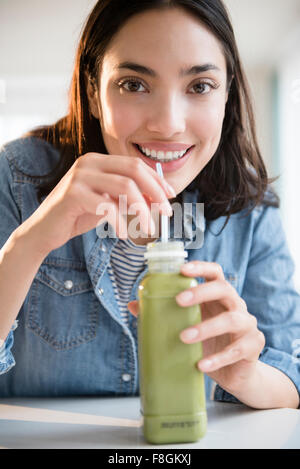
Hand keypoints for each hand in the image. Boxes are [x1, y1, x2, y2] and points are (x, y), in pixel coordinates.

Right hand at [20, 153, 174, 253]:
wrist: (44, 230)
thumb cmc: (77, 215)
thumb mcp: (107, 203)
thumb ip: (128, 198)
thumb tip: (159, 200)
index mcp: (99, 161)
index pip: (136, 164)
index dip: (157, 180)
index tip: (170, 197)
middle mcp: (89, 162)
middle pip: (134, 170)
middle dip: (155, 192)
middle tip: (166, 213)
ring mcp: (80, 176)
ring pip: (125, 187)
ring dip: (142, 210)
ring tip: (148, 229)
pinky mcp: (72, 194)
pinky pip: (107, 207)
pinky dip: (120, 222)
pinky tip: (124, 234)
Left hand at [128, 260, 264, 396]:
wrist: (236, 374)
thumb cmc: (210, 344)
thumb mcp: (187, 326)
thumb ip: (164, 314)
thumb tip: (132, 304)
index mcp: (219, 296)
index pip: (215, 273)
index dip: (200, 268)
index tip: (182, 270)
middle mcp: (236, 305)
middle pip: (224, 289)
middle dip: (201, 292)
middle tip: (178, 301)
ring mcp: (247, 325)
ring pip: (232, 319)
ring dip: (206, 327)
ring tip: (184, 337)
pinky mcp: (253, 346)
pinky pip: (237, 350)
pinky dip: (217, 358)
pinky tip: (201, 365)